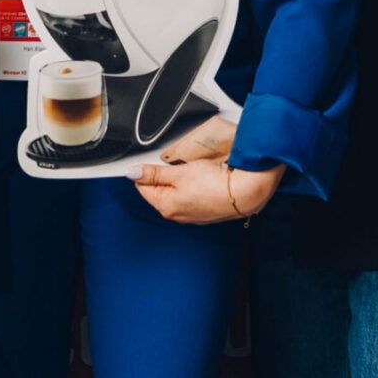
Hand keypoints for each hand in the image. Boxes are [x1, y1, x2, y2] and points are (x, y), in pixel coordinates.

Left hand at [133, 119, 283, 223]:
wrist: (245, 192)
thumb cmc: (215, 184)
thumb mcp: (179, 172)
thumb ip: (154, 173)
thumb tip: (132, 173)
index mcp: (165, 206)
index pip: (142, 187)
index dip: (147, 171)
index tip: (155, 162)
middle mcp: (176, 215)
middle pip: (159, 190)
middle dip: (165, 175)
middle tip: (180, 166)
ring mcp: (190, 215)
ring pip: (176, 193)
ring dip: (180, 181)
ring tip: (194, 172)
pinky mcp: (203, 212)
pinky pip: (190, 197)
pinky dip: (194, 187)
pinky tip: (203, 180)